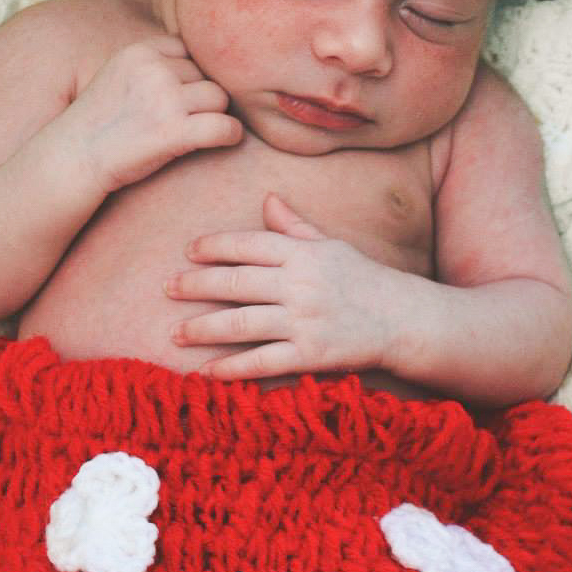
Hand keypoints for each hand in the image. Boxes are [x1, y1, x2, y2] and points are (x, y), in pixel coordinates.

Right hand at [71, 35, 242, 193]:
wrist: (74, 158)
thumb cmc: (99, 122)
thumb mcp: (118, 74)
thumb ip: (151, 64)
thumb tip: (197, 62)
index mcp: (140, 52)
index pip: (188, 51)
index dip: (189, 75)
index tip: (180, 96)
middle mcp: (154, 70)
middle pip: (205, 75)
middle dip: (201, 97)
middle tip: (187, 119)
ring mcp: (165, 100)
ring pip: (219, 98)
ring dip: (215, 115)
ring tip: (200, 131)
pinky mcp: (174, 132)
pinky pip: (225, 126)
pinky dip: (230, 134)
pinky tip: (225, 140)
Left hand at [165, 191, 404, 378]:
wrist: (406, 321)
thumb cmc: (366, 280)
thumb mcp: (332, 246)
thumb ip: (294, 227)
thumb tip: (267, 199)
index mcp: (303, 253)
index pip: (248, 243)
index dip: (214, 246)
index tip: (189, 251)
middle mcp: (300, 284)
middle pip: (235, 281)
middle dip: (195, 284)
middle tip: (166, 289)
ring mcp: (304, 320)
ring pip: (240, 323)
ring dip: (202, 328)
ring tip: (176, 332)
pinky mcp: (310, 354)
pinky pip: (261, 361)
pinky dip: (231, 368)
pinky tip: (206, 372)